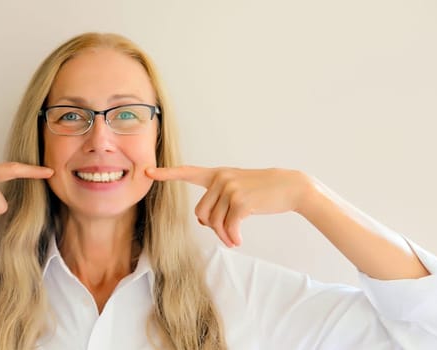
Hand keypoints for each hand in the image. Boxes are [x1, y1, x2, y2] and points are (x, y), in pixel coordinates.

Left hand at [146, 166, 312, 246]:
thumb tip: (203, 222)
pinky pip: (228, 227)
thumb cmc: (262, 191)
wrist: (289, 187)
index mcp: (217, 174)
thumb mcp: (237, 190)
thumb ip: (217, 201)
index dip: (167, 174)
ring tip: (234, 239)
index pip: (188, 172)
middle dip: (212, 229)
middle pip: (200, 213)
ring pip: (213, 222)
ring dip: (224, 236)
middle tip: (227, 236)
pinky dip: (232, 238)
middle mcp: (220, 178)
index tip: (148, 172)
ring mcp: (230, 188)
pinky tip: (239, 242)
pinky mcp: (240, 200)